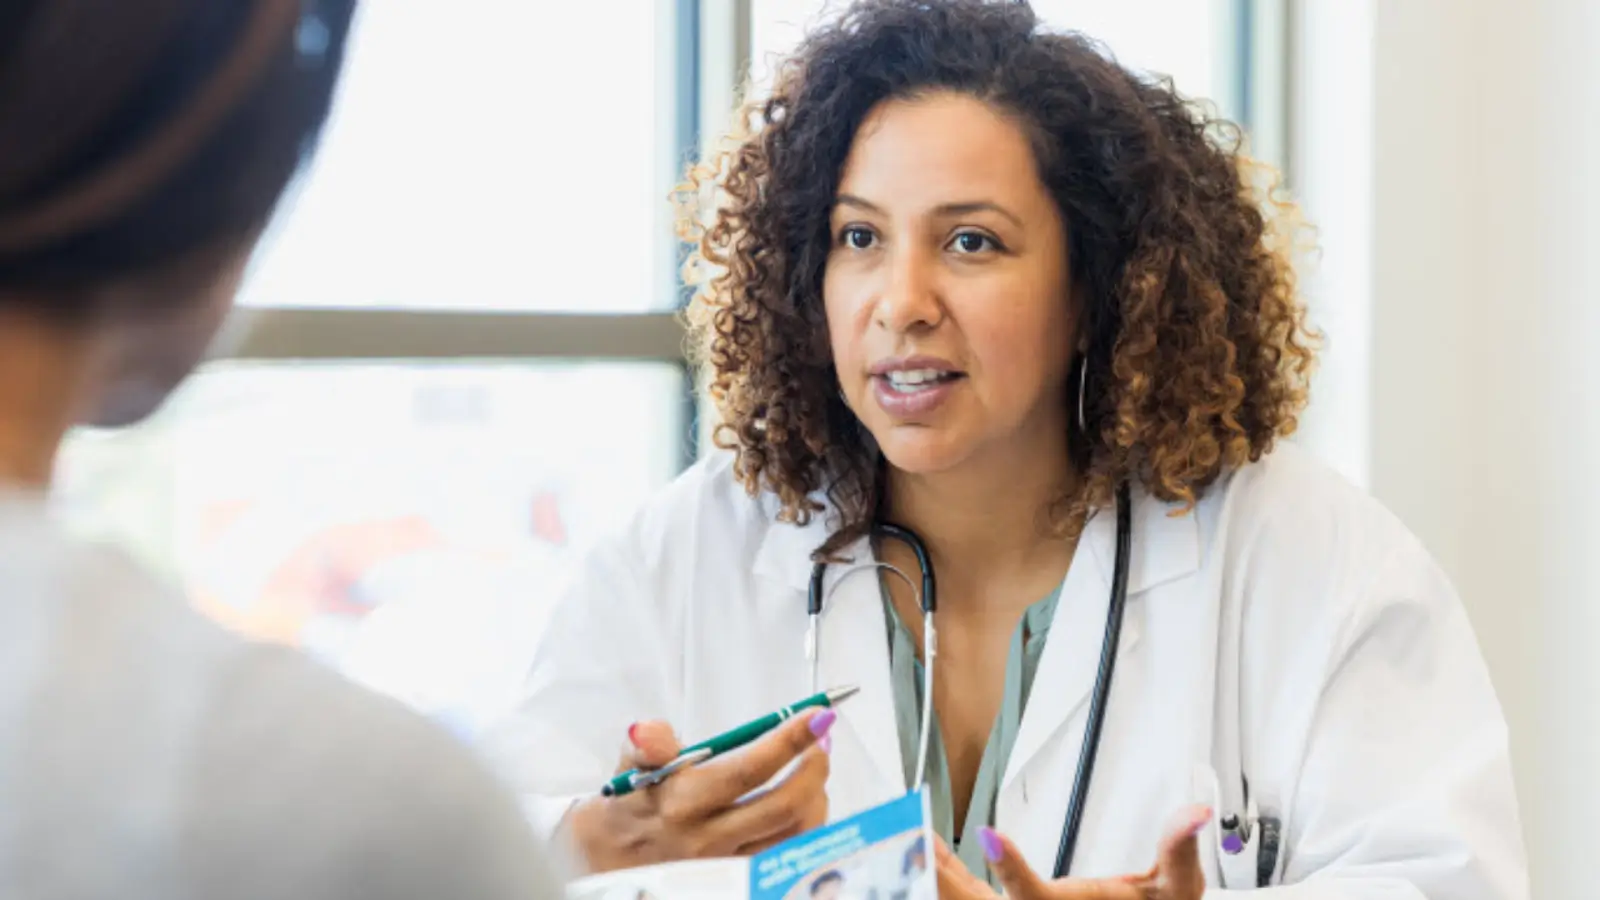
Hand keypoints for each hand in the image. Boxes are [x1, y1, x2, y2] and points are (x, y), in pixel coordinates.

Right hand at [567, 710, 834, 872]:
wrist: (610, 863)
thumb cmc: (631, 807)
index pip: (749, 770)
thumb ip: (646, 745)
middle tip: (820, 741)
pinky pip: (788, 854)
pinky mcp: (740, 878)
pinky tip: (806, 802)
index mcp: (684, 803)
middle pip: (784, 806)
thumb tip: (647, 730)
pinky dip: (808, 825)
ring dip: (816, 796)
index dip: (789, 741)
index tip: (817, 716)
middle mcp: (709, 838)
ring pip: (795, 835)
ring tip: (812, 768)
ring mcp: (728, 864)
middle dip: (814, 768)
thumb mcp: (631, 768)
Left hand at [933, 805, 1211, 899]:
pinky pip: (969, 895)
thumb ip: (1178, 853)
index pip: (1034, 898)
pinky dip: (944, 874)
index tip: (991, 836)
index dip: (1014, 871)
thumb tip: (1193, 813)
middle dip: (943, 876)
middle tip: (912, 836)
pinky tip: (925, 851)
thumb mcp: (1174, 892)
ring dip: (933, 873)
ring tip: (906, 835)